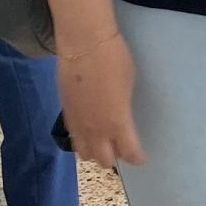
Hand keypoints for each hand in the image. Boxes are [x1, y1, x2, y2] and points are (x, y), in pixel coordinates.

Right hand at [57, 33, 143, 168]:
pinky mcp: (65, 114)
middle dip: (115, 157)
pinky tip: (87, 130)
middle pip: (104, 160)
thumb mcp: (129, 85)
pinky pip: (73, 137)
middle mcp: (96, 130)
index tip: (140, 156)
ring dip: (95, 152)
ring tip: (102, 142)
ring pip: (84, 154)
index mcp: (117, 123)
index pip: (129, 152)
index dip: (136, 157)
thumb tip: (119, 114)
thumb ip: (123, 108)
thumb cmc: (114, 60)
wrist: (83, 45)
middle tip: (121, 147)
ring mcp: (78, 124)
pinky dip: (81, 140)